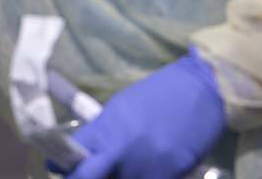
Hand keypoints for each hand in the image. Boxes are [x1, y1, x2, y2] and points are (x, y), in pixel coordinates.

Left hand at [63, 48, 225, 178]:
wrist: (202, 90)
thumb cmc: (158, 93)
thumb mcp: (120, 107)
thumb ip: (102, 132)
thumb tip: (86, 151)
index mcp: (107, 128)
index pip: (74, 155)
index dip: (63, 164)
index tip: (59, 167)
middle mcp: (122, 151)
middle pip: (88, 177)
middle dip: (81, 178)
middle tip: (79, 176)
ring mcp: (147, 167)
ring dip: (111, 178)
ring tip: (112, 170)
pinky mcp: (171, 175)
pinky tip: (137, 171)